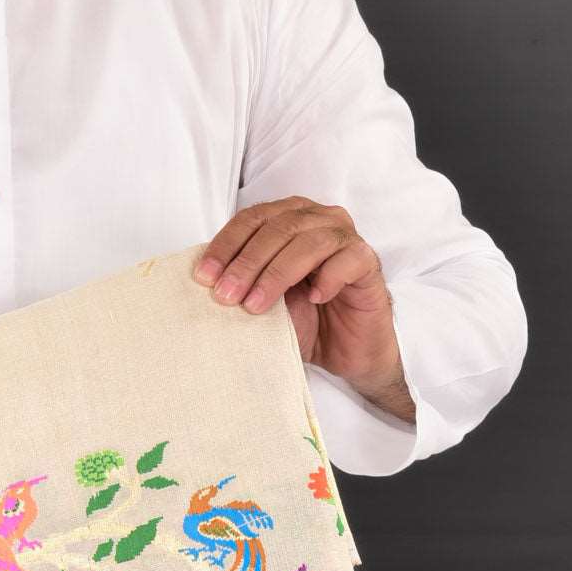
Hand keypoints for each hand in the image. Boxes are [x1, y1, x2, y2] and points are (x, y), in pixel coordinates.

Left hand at [194, 198, 414, 421]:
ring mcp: (345, 238)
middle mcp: (317, 220)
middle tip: (226, 296)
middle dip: (247, 263)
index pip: (253, 220)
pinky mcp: (367, 262)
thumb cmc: (305, 320)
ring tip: (256, 305)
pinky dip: (328, 277)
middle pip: (278, 228)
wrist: (345, 351)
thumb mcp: (263, 302)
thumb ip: (242, 284)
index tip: (204, 277)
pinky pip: (348, 259)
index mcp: (288, 220)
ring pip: (309, 241)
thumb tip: (205, 283)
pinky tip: (314, 298)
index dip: (226, 245)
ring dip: (277, 273)